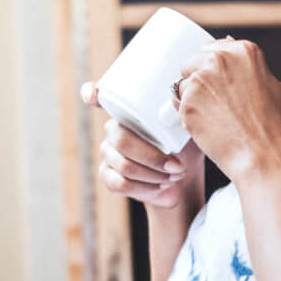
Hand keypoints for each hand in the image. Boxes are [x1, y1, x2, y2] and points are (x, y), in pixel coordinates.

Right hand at [80, 82, 204, 209]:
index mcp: (129, 111)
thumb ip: (182, 114)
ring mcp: (108, 153)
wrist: (183, 178)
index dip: (92, 93)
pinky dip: (146, 187)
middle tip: (177, 166)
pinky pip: (120, 183)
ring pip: (125, 166)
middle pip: (122, 141)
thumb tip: (183, 102)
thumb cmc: (185, 147)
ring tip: (175, 175)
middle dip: (153, 158)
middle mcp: (113, 130)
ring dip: (154, 174)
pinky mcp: (108, 175)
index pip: (101, 96)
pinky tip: (160, 185)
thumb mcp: (188, 128)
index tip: (94, 95)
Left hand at [174, 38, 280, 180]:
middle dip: (198, 84)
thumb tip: (230, 53)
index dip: (212, 70)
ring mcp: (201, 80)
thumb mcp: (270, 85)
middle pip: (192, 65)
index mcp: (243, 51)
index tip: (218, 85)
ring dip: (192, 102)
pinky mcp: (187, 102)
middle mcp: (220, 59)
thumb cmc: (272, 128)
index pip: (211, 50)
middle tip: (217, 108)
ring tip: (216, 121)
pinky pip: (179, 107)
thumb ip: (248, 68)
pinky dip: (189, 119)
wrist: (263, 158)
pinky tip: (209, 130)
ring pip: (183, 87)